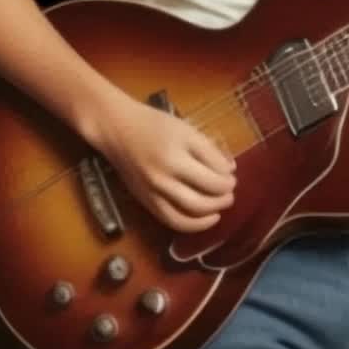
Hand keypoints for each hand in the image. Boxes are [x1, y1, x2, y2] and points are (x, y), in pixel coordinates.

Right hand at [95, 96, 236, 231]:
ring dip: (212, 212)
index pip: (213, 172)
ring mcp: (154, 191)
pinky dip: (193, 224)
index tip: (231, 175)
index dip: (228, 177)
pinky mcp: (146, 201)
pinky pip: (172, 221)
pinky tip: (206, 218)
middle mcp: (165, 175)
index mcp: (177, 152)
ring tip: (221, 205)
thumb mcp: (186, 129)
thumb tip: (230, 171)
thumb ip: (209, 150)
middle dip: (224, 196)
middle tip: (230, 192)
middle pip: (205, 195)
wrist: (117, 129)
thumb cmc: (154, 124)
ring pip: (190, 213)